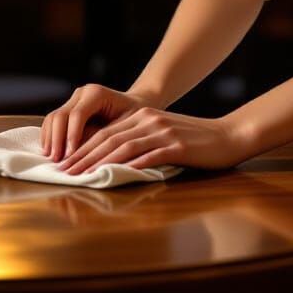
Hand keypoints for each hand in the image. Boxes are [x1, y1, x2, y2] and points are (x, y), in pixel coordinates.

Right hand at [41, 83, 155, 161]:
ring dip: (50, 140)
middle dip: (57, 140)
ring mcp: (73, 99)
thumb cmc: (133, 117)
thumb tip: (86, 155)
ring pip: (53, 118)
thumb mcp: (125, 125)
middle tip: (58, 161)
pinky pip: (52, 121)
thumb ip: (105, 135)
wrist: (134, 105)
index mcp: (97, 93)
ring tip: (53, 159)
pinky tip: (51, 152)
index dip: (72, 136)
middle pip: (61, 115)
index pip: (77, 115)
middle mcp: (82, 93)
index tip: (70, 156)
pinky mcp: (68, 107)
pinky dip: (49, 136)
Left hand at [53, 107, 248, 173]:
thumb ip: (140, 141)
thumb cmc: (196, 140)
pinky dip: (128, 167)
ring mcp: (163, 131)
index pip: (106, 133)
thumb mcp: (164, 134)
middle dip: (83, 157)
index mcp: (144, 115)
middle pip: (109, 139)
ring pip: (123, 147)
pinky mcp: (175, 146)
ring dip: (98, 163)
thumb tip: (111, 160)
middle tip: (63, 172)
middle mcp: (150, 120)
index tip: (65, 164)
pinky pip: (147, 156)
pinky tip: (114, 176)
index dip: (83, 149)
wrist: (228, 136)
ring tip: (81, 177)